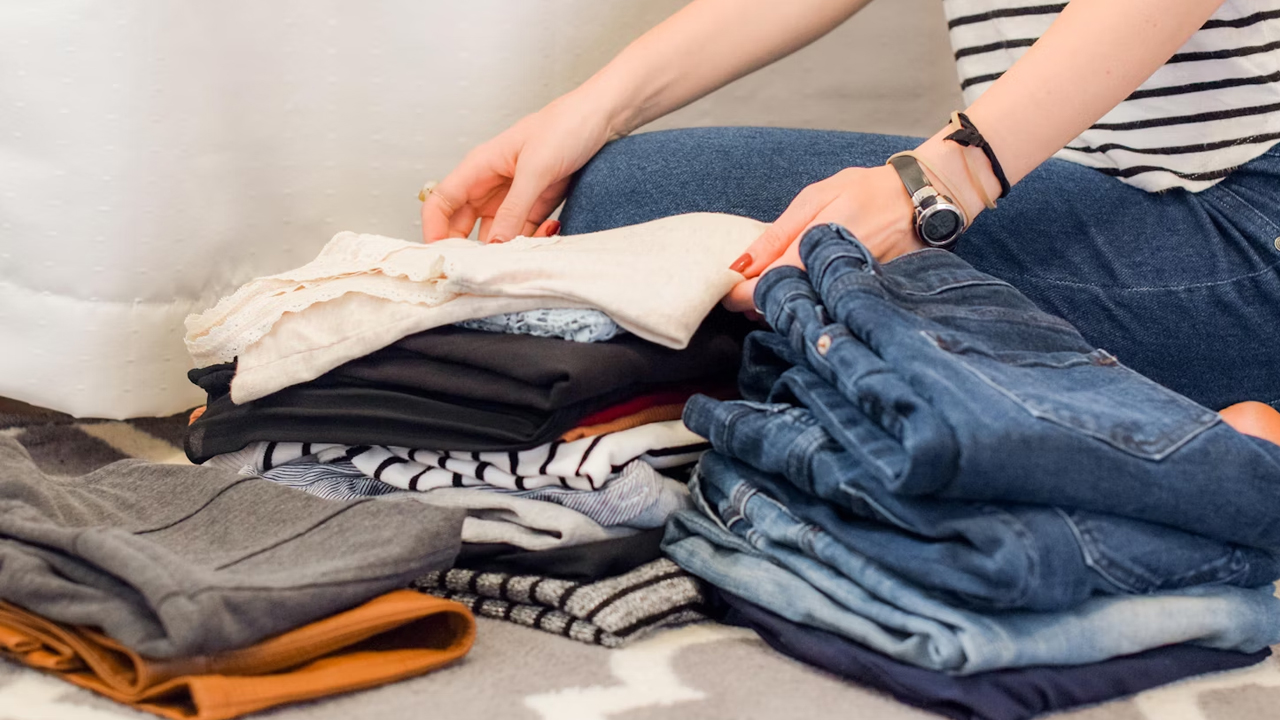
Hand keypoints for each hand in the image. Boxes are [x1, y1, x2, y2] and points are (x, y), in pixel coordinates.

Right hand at [421, 90, 621, 243]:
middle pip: (463, 225)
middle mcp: (490, 184)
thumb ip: (514, 208)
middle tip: (485, 269)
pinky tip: (550, 231)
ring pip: (495, 235)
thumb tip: (494, 244)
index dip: (434, 230)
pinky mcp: (535, 206)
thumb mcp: (536, 168)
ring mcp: (512, 197)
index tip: (442, 257)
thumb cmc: (566, 125)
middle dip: (471, 248)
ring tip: (527, 250)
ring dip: (508, 248)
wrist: (602, 117)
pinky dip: (532, 240)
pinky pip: (523, 233)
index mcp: (479, 167)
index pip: (440, 202)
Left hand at [722, 164, 923, 313]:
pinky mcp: (861, 299)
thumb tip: (741, 265)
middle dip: (757, 304)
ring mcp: (847, 292)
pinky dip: (809, 304)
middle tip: (749, 287)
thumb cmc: (866, 191)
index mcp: (812, 251)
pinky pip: (826, 310)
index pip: (762, 289)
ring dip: (783, 305)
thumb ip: (776, 235)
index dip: (738, 295)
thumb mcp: (814, 199)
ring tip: (776, 285)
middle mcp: (830, 278)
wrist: (922, 199)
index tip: (728, 290)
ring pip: (803, 314)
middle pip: (780, 310)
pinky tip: (805, 289)